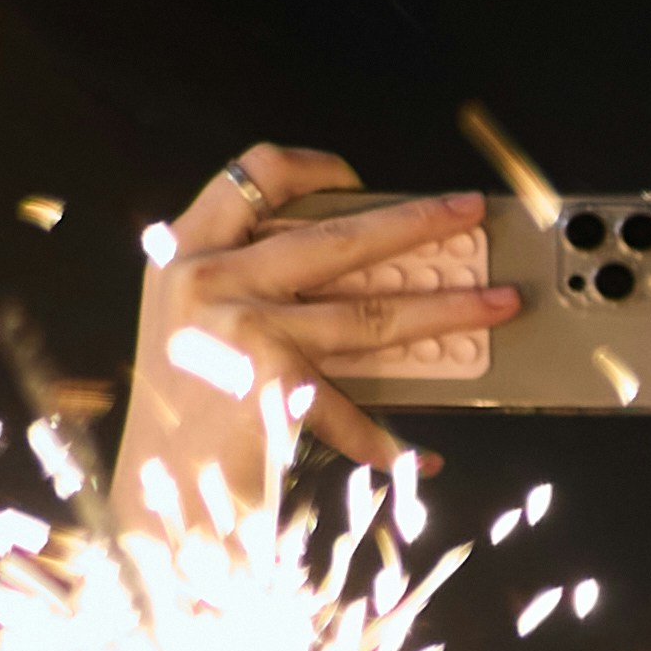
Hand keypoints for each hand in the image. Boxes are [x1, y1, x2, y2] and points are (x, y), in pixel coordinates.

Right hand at [116, 147, 518, 525]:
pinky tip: (426, 457)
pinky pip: (353, 410)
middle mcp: (210, 278)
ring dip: (447, 311)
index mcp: (188, 250)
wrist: (153, 484)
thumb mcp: (196, 319)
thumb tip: (365, 264)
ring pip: (371, 314)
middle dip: (418, 222)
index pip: (253, 175)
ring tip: (497, 306)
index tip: (360, 178)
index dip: (313, 166)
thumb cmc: (185, 404)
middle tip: (469, 214)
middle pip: (338, 236)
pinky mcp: (272, 387)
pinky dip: (390, 441)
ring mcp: (240, 329)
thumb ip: (249, 279)